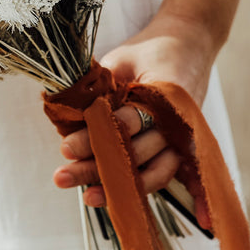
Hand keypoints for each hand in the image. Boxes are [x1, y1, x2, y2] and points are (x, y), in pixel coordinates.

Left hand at [51, 9, 219, 226]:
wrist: (188, 45)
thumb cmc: (149, 51)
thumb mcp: (120, 59)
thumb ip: (99, 86)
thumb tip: (63, 108)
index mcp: (164, 94)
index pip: (127, 122)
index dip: (95, 137)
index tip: (66, 147)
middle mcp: (177, 122)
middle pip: (136, 153)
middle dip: (97, 166)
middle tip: (62, 175)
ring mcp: (182, 139)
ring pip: (151, 172)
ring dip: (117, 187)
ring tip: (84, 197)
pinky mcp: (180, 150)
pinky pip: (163, 175)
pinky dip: (144, 189)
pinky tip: (120, 204)